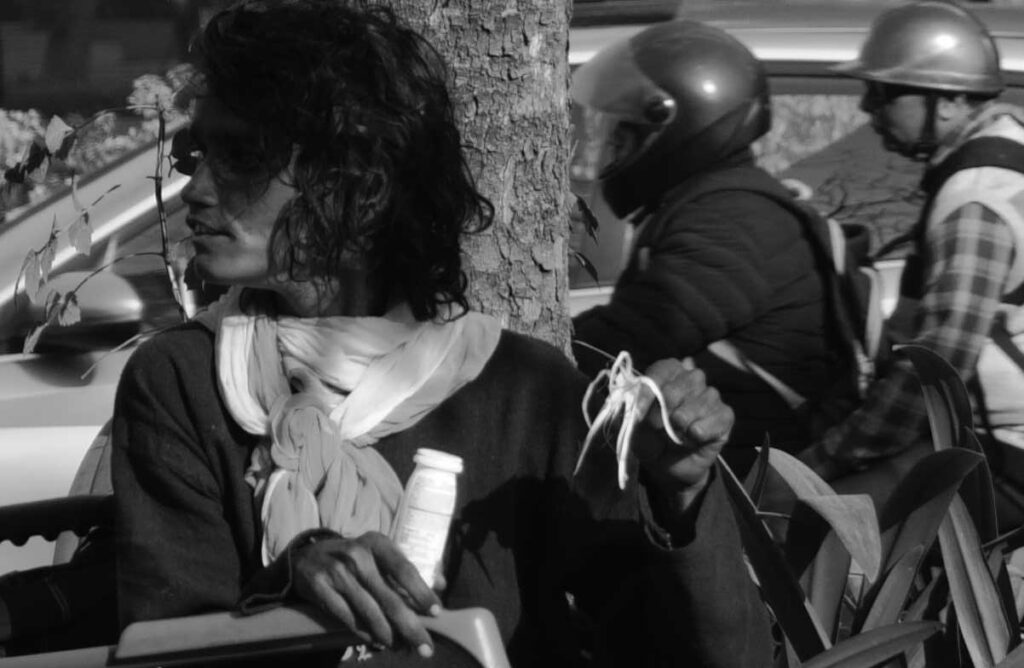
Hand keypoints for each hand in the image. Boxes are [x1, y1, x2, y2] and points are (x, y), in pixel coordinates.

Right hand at [290, 531, 440, 655]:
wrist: (307, 557)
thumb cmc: (354, 559)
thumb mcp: (379, 554)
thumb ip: (407, 570)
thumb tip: (441, 584)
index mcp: (377, 543)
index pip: (404, 569)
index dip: (421, 592)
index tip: (436, 612)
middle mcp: (357, 554)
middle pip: (389, 597)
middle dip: (410, 626)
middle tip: (425, 647)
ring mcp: (336, 570)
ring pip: (369, 612)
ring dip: (388, 635)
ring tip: (402, 648)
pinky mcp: (319, 586)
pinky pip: (347, 617)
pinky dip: (365, 633)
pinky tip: (378, 642)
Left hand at [632, 358, 732, 507]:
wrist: (667, 467)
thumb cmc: (649, 438)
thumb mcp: (633, 426)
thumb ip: (633, 410)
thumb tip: (637, 402)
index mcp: (668, 371)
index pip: (662, 370)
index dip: (649, 391)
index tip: (638, 412)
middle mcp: (692, 378)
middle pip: (678, 387)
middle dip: (663, 412)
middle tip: (657, 428)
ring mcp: (711, 396)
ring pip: (697, 405)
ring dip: (681, 426)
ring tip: (676, 435)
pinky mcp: (725, 415)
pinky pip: (715, 420)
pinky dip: (699, 434)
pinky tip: (692, 439)